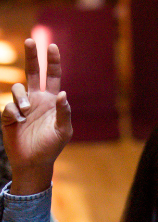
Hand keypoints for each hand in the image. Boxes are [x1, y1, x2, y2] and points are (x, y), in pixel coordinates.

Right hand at [1, 38, 71, 194]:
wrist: (34, 161)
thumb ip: (64, 113)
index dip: (52, 63)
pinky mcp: (8, 114)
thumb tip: (63, 93)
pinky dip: (13, 113)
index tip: (52, 46)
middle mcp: (36, 100)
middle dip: (32, 56)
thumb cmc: (51, 147)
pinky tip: (18, 122)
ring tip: (26, 112)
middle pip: (32, 72)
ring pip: (17, 89)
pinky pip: (8, 106)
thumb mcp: (63, 131)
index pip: (53, 78)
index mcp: (51, 102)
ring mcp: (21, 106)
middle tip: (30, 40)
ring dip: (21, 98)